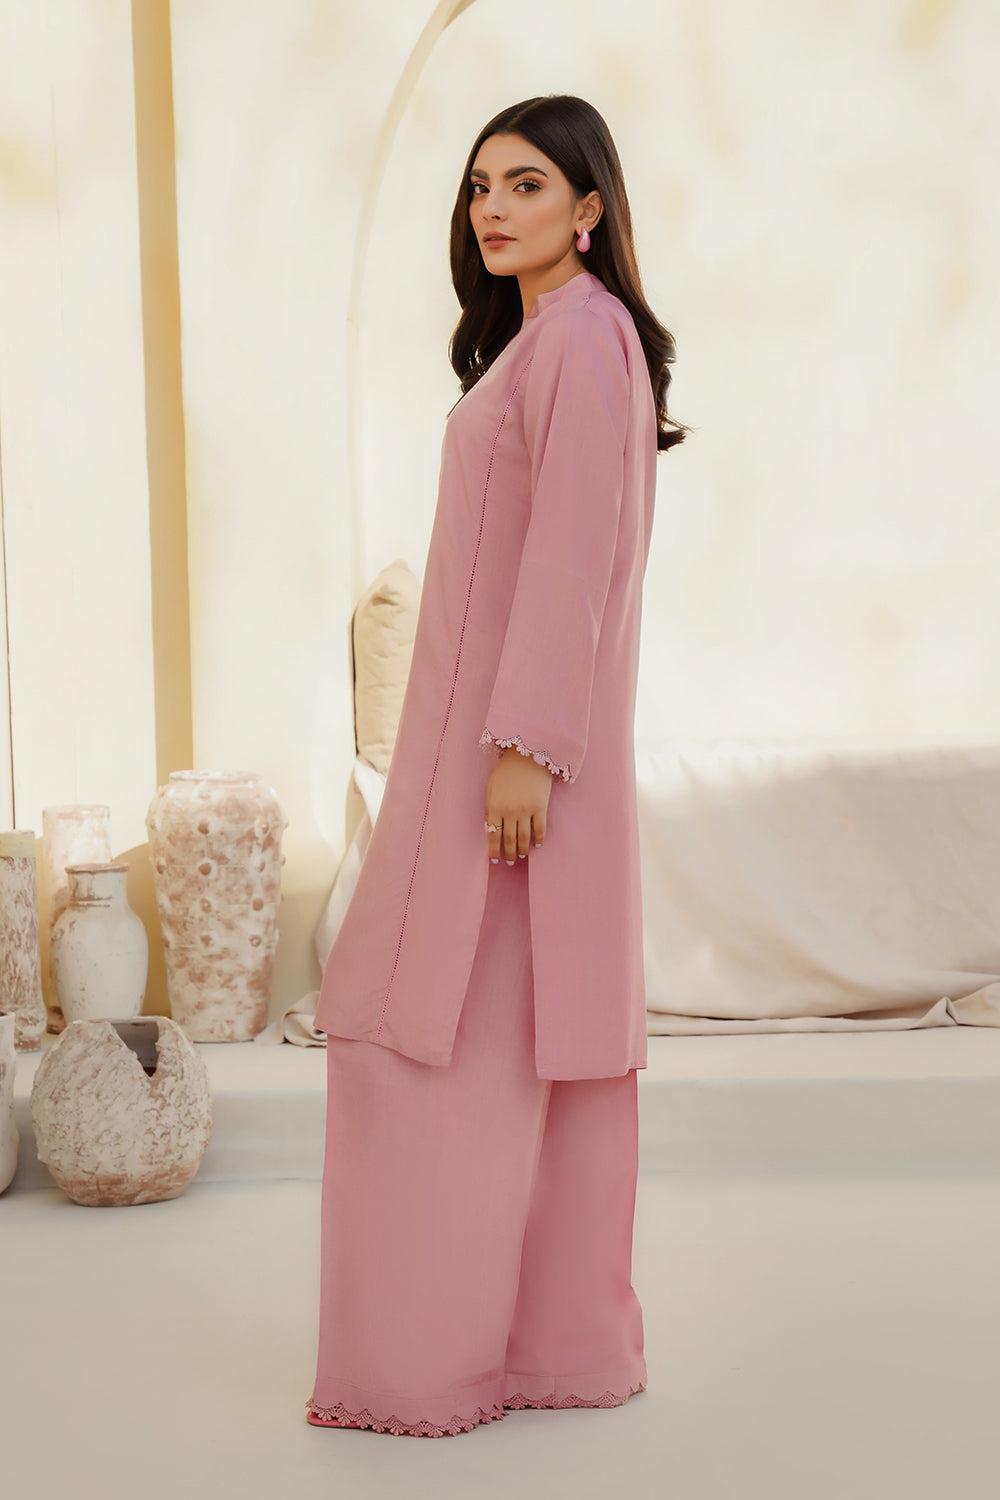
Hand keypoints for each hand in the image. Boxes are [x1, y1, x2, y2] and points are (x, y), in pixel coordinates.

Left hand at [485, 747, 551, 863]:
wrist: (527, 755)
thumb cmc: (507, 771)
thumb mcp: (492, 789)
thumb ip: (491, 810)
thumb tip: (492, 830)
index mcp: (494, 807)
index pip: (492, 836)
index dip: (493, 851)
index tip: (495, 860)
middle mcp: (509, 811)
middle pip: (508, 840)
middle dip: (508, 854)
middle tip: (509, 862)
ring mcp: (526, 810)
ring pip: (523, 838)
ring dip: (521, 850)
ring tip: (521, 856)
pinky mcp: (540, 807)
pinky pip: (539, 829)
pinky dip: (538, 840)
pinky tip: (537, 845)